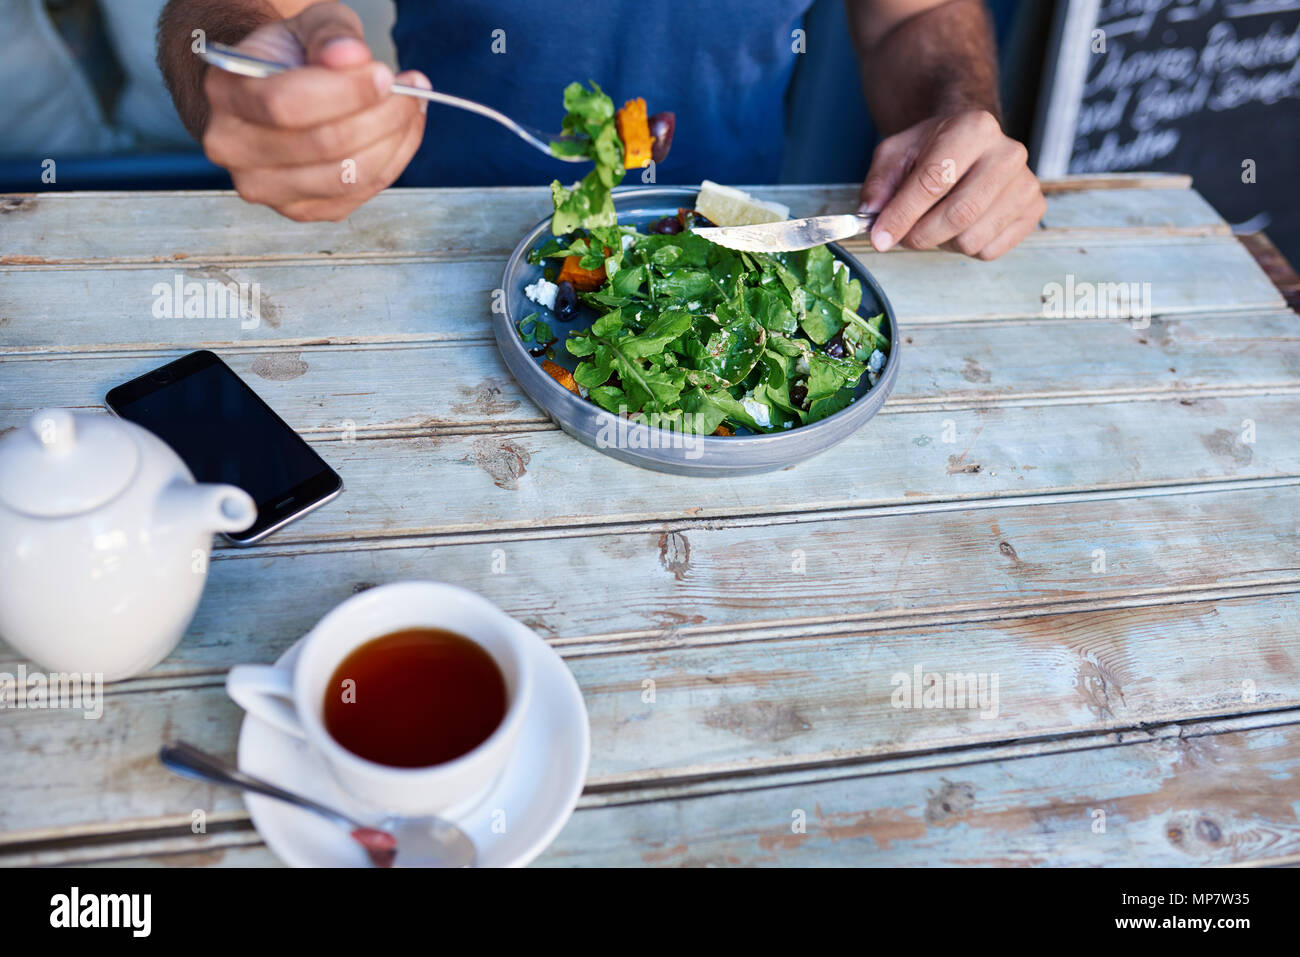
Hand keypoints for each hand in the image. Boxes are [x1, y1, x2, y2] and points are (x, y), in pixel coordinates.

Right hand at [201, 2, 427, 221]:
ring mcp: (265, 187)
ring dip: (393, 140)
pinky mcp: (301, 210)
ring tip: (410, 107)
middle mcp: (233, 147)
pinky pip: (360, 194)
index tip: (384, 75)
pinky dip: (393, 161)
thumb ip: (330, 34)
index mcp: (226, 93)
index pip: (285, 104)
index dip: (345, 93)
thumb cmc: (291, 58)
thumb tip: (351, 56)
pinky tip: (401, 132)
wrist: (273, 93)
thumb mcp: (310, 26)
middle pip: (323, 145)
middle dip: (380, 116)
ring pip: (347, 176)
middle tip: (410, 90)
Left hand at [859, 110, 1044, 260]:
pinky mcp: (1034, 211)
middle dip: (920, 235)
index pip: (935, 180)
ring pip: (973, 239)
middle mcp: (1008, 153)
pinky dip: (965, 248)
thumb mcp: (896, 154)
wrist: (971, 145)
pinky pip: (989, 251)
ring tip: (935, 221)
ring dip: (942, 242)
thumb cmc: (932, 150)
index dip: (902, 215)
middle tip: (902, 236)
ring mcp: (1026, 183)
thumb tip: (872, 214)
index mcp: (974, 128)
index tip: (879, 238)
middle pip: (959, 214)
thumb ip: (879, 183)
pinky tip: (961, 225)